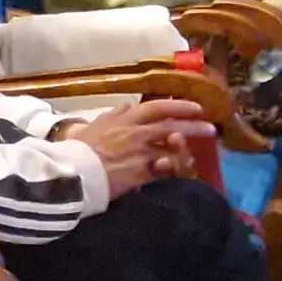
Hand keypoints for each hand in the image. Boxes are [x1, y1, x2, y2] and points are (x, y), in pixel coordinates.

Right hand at [61, 99, 218, 190]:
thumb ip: (113, 115)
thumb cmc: (78, 149)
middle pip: (172, 126)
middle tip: (210, 128)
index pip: (158, 108)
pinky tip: (174, 171)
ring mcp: (140, 154)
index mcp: (124, 120)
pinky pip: (162, 172)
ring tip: (192, 155)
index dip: (179, 106)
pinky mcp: (140, 174)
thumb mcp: (93, 125)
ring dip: (184, 151)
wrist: (71, 173)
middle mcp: (136, 134)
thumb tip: (125, 107)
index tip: (196, 108)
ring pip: (171, 150)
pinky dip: (169, 170)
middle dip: (194, 126)